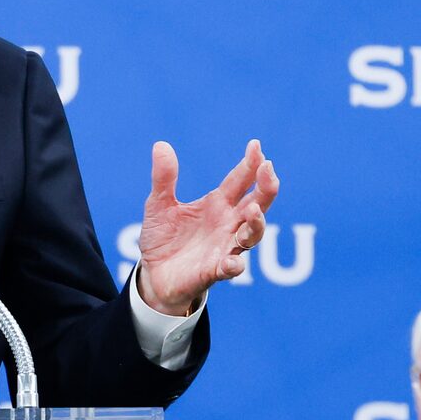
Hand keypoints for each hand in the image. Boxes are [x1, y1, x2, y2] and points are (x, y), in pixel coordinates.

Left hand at [137, 140, 278, 315]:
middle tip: (267, 169)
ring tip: (254, 210)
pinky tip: (233, 262)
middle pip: (257, 203)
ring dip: (256, 223)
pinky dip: (234, 265)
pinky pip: (230, 268)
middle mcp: (228, 223)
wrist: (153, 273)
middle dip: (266, 187)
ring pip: (251, 235)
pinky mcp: (214, 270)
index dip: (250, 163)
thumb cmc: (163, 238)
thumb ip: (164, 178)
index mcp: (218, 204)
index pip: (240, 180)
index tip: (256, 146)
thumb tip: (161, 145)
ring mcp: (225, 247)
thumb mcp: (158, 205)